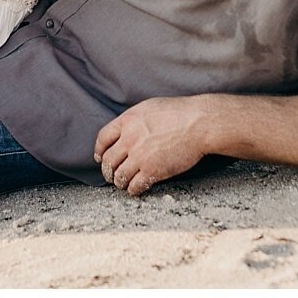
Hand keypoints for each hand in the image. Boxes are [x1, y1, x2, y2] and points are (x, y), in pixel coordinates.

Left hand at [93, 97, 208, 196]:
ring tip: (124, 183)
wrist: (198, 124)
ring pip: (119, 176)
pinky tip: (136, 189)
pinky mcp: (152, 171)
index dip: (99, 150)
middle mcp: (129, 139)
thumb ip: (134, 120)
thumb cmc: (179, 113)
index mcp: (127, 121)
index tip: (100, 157)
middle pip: (108, 160)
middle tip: (112, 175)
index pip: (102, 138)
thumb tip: (127, 130)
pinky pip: (134, 186)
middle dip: (108, 170)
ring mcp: (139, 156)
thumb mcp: (149, 108)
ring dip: (119, 182)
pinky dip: (133, 190)